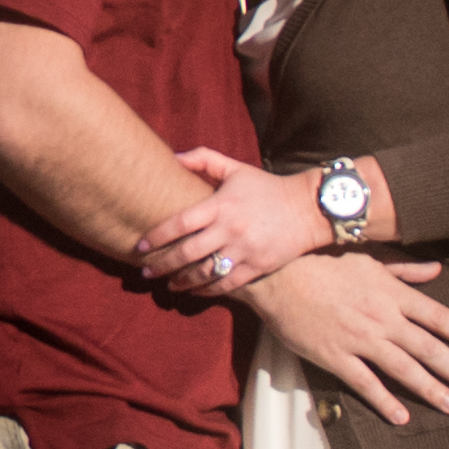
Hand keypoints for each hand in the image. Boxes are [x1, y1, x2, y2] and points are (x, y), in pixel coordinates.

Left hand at [129, 149, 323, 297]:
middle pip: (188, 252)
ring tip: (168, 285)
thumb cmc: (267, 188)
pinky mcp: (258, 267)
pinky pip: (227, 283)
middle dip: (162, 265)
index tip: (140, 246)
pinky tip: (194, 291)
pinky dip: (208, 290)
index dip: (158, 236)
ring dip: (182, 281)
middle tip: (145, 273)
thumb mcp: (236, 169)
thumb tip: (174, 157)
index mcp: (221, 205)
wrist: (308, 209)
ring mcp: (244, 250)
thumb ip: (204, 160)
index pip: (181, 222)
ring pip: (205, 272)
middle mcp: (230, 229)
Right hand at [242, 251, 448, 424]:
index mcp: (393, 293)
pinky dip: (384, 401)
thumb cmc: (322, 261)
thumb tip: (436, 271)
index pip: (439, 316)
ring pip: (403, 368)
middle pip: (429, 348)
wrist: (278, 274)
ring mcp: (359, 339)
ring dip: (431, 389)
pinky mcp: (335, 356)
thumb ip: (403, 268)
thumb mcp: (368, 257)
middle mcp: (383, 318)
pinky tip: (401, 417)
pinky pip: (364, 383)